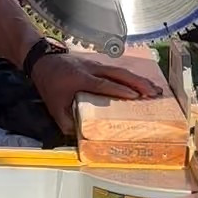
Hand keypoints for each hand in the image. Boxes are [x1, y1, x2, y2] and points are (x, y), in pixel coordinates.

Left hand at [29, 51, 160, 135]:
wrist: (43, 60)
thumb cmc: (49, 82)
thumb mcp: (53, 106)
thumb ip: (65, 122)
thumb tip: (79, 137)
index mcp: (81, 79)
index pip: (103, 84)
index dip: (119, 90)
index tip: (134, 96)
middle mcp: (91, 69)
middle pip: (118, 74)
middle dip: (138, 83)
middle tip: (153, 93)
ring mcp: (96, 64)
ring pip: (121, 70)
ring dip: (138, 79)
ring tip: (155, 89)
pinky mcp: (99, 64)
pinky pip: (118, 69)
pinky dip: (131, 76)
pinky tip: (141, 83)